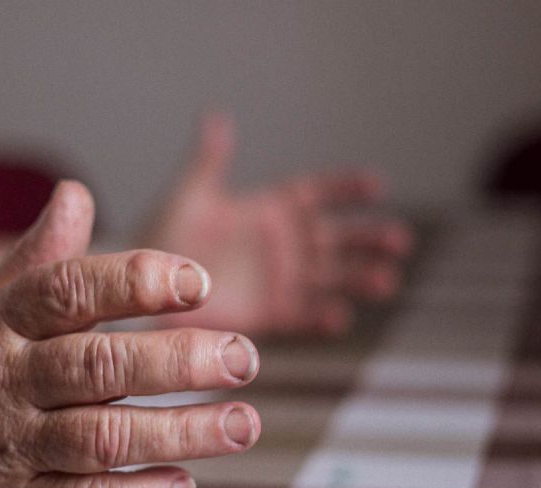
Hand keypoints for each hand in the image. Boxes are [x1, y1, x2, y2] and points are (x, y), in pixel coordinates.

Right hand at [0, 181, 260, 487]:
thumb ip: (35, 257)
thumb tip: (76, 194)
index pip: (70, 289)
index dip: (137, 282)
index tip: (196, 282)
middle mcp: (5, 378)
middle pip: (99, 365)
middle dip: (180, 360)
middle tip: (243, 356)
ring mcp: (9, 441)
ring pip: (103, 437)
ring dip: (180, 433)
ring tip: (241, 423)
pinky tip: (182, 484)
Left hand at [147, 112, 412, 335]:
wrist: (142, 287)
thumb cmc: (162, 237)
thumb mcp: (189, 195)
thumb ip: (210, 160)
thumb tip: (216, 117)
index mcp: (268, 210)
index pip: (317, 194)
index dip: (346, 188)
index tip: (377, 184)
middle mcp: (281, 244)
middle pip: (336, 239)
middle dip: (368, 238)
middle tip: (397, 240)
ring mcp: (277, 280)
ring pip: (329, 278)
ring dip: (357, 278)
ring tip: (383, 280)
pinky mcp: (266, 314)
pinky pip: (300, 316)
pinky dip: (320, 318)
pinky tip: (338, 317)